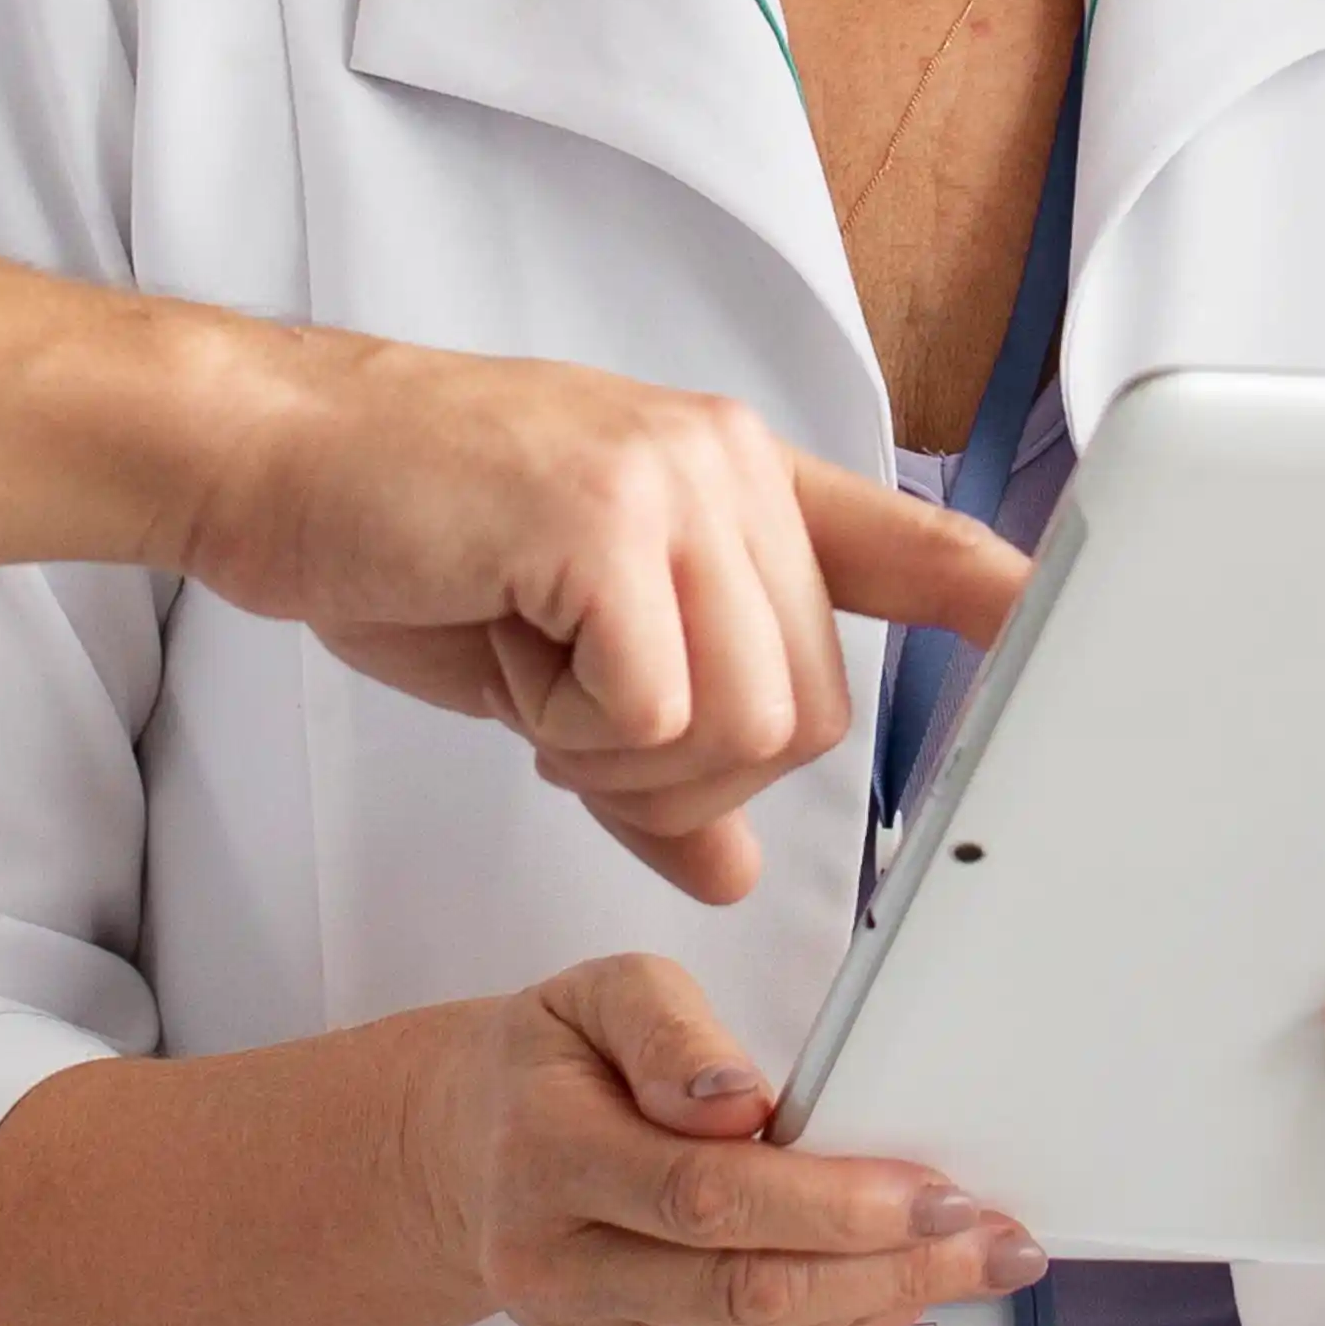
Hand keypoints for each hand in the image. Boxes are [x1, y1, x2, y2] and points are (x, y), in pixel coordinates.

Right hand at [174, 332, 1029, 897]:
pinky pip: (655, 709)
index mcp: (729, 482)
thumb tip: (726, 865)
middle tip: (574, 725)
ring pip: (751, 722)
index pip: (901, 540)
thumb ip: (655, 754)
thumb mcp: (546, 664)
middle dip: (697, 772)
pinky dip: (578, 734)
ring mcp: (674, 481)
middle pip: (815, 711)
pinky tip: (508, 658)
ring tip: (537, 683)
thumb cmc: (396, 540)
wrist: (264, 460)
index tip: (1060, 631)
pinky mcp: (605, 519)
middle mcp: (726, 465)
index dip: (990, 596)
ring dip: (632, 759)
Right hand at [413, 956, 1042, 1325]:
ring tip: (972, 1266)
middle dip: (890, 1269)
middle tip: (993, 1239)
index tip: (937, 1190)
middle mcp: (555, 1269)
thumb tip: (737, 1105)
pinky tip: (898, 1302)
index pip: (704, 1198)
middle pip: (744, 1292)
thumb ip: (673, 1031)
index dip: (833, 1204)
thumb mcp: (603, 994)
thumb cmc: (559, 1063)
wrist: (471, 1153)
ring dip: (885, 1314)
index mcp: (545, 1157)